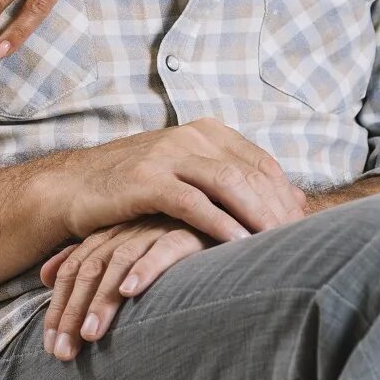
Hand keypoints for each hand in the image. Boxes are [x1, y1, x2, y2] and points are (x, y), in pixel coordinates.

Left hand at [39, 216, 209, 360]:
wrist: (219, 212)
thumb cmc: (169, 235)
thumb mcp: (126, 246)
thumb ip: (87, 257)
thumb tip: (44, 275)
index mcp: (110, 232)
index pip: (74, 270)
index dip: (59, 307)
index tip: (50, 346)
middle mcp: (127, 229)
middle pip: (90, 269)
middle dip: (72, 312)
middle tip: (63, 352)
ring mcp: (154, 228)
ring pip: (118, 262)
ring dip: (102, 299)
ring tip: (90, 334)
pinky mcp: (186, 232)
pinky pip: (162, 250)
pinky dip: (144, 269)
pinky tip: (131, 292)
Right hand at [54, 120, 307, 245]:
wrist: (76, 186)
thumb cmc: (138, 188)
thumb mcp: (191, 176)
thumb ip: (238, 182)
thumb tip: (297, 199)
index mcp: (206, 131)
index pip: (262, 164)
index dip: (285, 198)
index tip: (304, 233)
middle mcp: (190, 135)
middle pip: (251, 173)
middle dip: (278, 211)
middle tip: (299, 247)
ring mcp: (168, 154)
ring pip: (229, 184)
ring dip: (258, 217)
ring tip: (278, 248)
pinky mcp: (147, 180)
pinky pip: (194, 203)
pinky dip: (220, 224)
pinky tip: (239, 246)